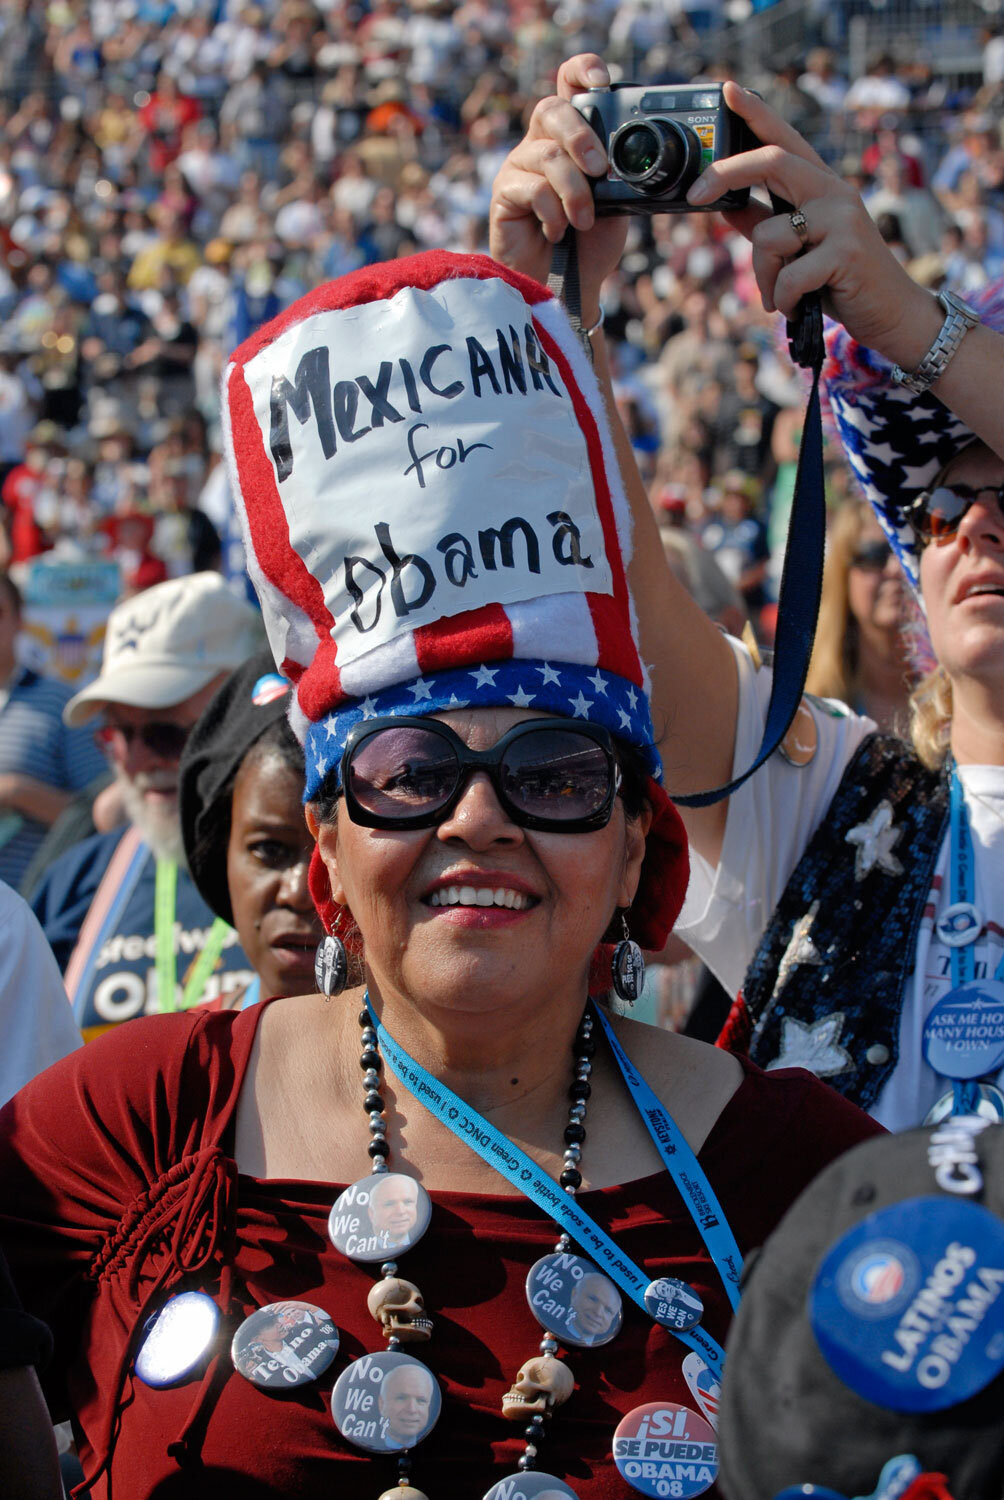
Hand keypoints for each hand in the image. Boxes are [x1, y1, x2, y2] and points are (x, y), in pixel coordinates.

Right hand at [489, 54, 627, 316]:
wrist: (568, 288)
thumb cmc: (589, 244)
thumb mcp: (615, 203)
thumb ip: (617, 175)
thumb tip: (623, 159)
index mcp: (569, 137)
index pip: (568, 84)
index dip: (582, 71)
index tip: (602, 82)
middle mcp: (540, 144)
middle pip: (552, 109)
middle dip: (582, 137)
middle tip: (601, 171)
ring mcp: (519, 167)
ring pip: (548, 156)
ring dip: (575, 191)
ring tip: (584, 221)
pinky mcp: (504, 194)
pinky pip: (532, 188)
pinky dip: (553, 213)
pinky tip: (558, 232)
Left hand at [686, 83, 934, 357]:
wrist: (890, 311)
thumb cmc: (839, 278)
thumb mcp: (798, 246)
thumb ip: (764, 222)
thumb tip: (724, 204)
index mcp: (820, 186)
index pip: (784, 140)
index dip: (756, 113)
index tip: (727, 91)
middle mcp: (833, 192)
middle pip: (772, 161)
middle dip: (726, 173)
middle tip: (696, 195)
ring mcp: (843, 218)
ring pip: (770, 236)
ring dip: (763, 276)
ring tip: (778, 295)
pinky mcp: (846, 252)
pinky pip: (788, 275)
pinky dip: (781, 298)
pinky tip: (793, 307)